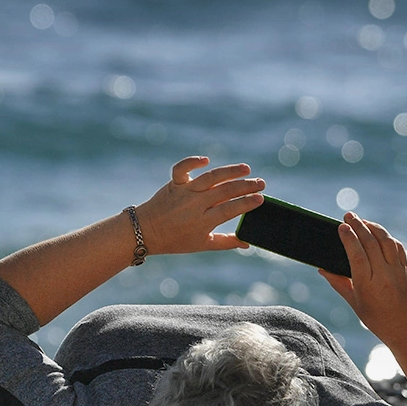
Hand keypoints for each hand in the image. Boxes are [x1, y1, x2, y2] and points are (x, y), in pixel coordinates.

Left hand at [136, 156, 264, 255]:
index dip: (246, 203)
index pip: (230, 209)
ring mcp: (184, 192)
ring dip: (230, 171)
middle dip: (245, 186)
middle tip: (261, 183)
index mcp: (203, 222)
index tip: (261, 198)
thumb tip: (248, 243)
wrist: (145, 231)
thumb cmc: (176, 240)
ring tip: (246, 168)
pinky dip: (193, 162)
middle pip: (224, 191)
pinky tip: (206, 160)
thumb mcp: (202, 245)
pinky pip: (182, 168)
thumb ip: (227, 242)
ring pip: (210, 177)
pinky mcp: (174, 183)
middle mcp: (194, 205)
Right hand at [320, 212, 406, 344]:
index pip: (357, 255)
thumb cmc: (377, 319)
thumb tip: (322, 269)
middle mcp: (384, 276)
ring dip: (374, 227)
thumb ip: (338, 284)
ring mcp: (397, 271)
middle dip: (359, 226)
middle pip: (371, 244)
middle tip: (348, 215)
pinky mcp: (406, 269)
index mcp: (368, 285)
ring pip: (386, 242)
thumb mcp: (354, 304)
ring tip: (362, 221)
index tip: (341, 226)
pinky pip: (397, 247)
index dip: (349, 238)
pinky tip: (378, 232)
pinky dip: (387, 237)